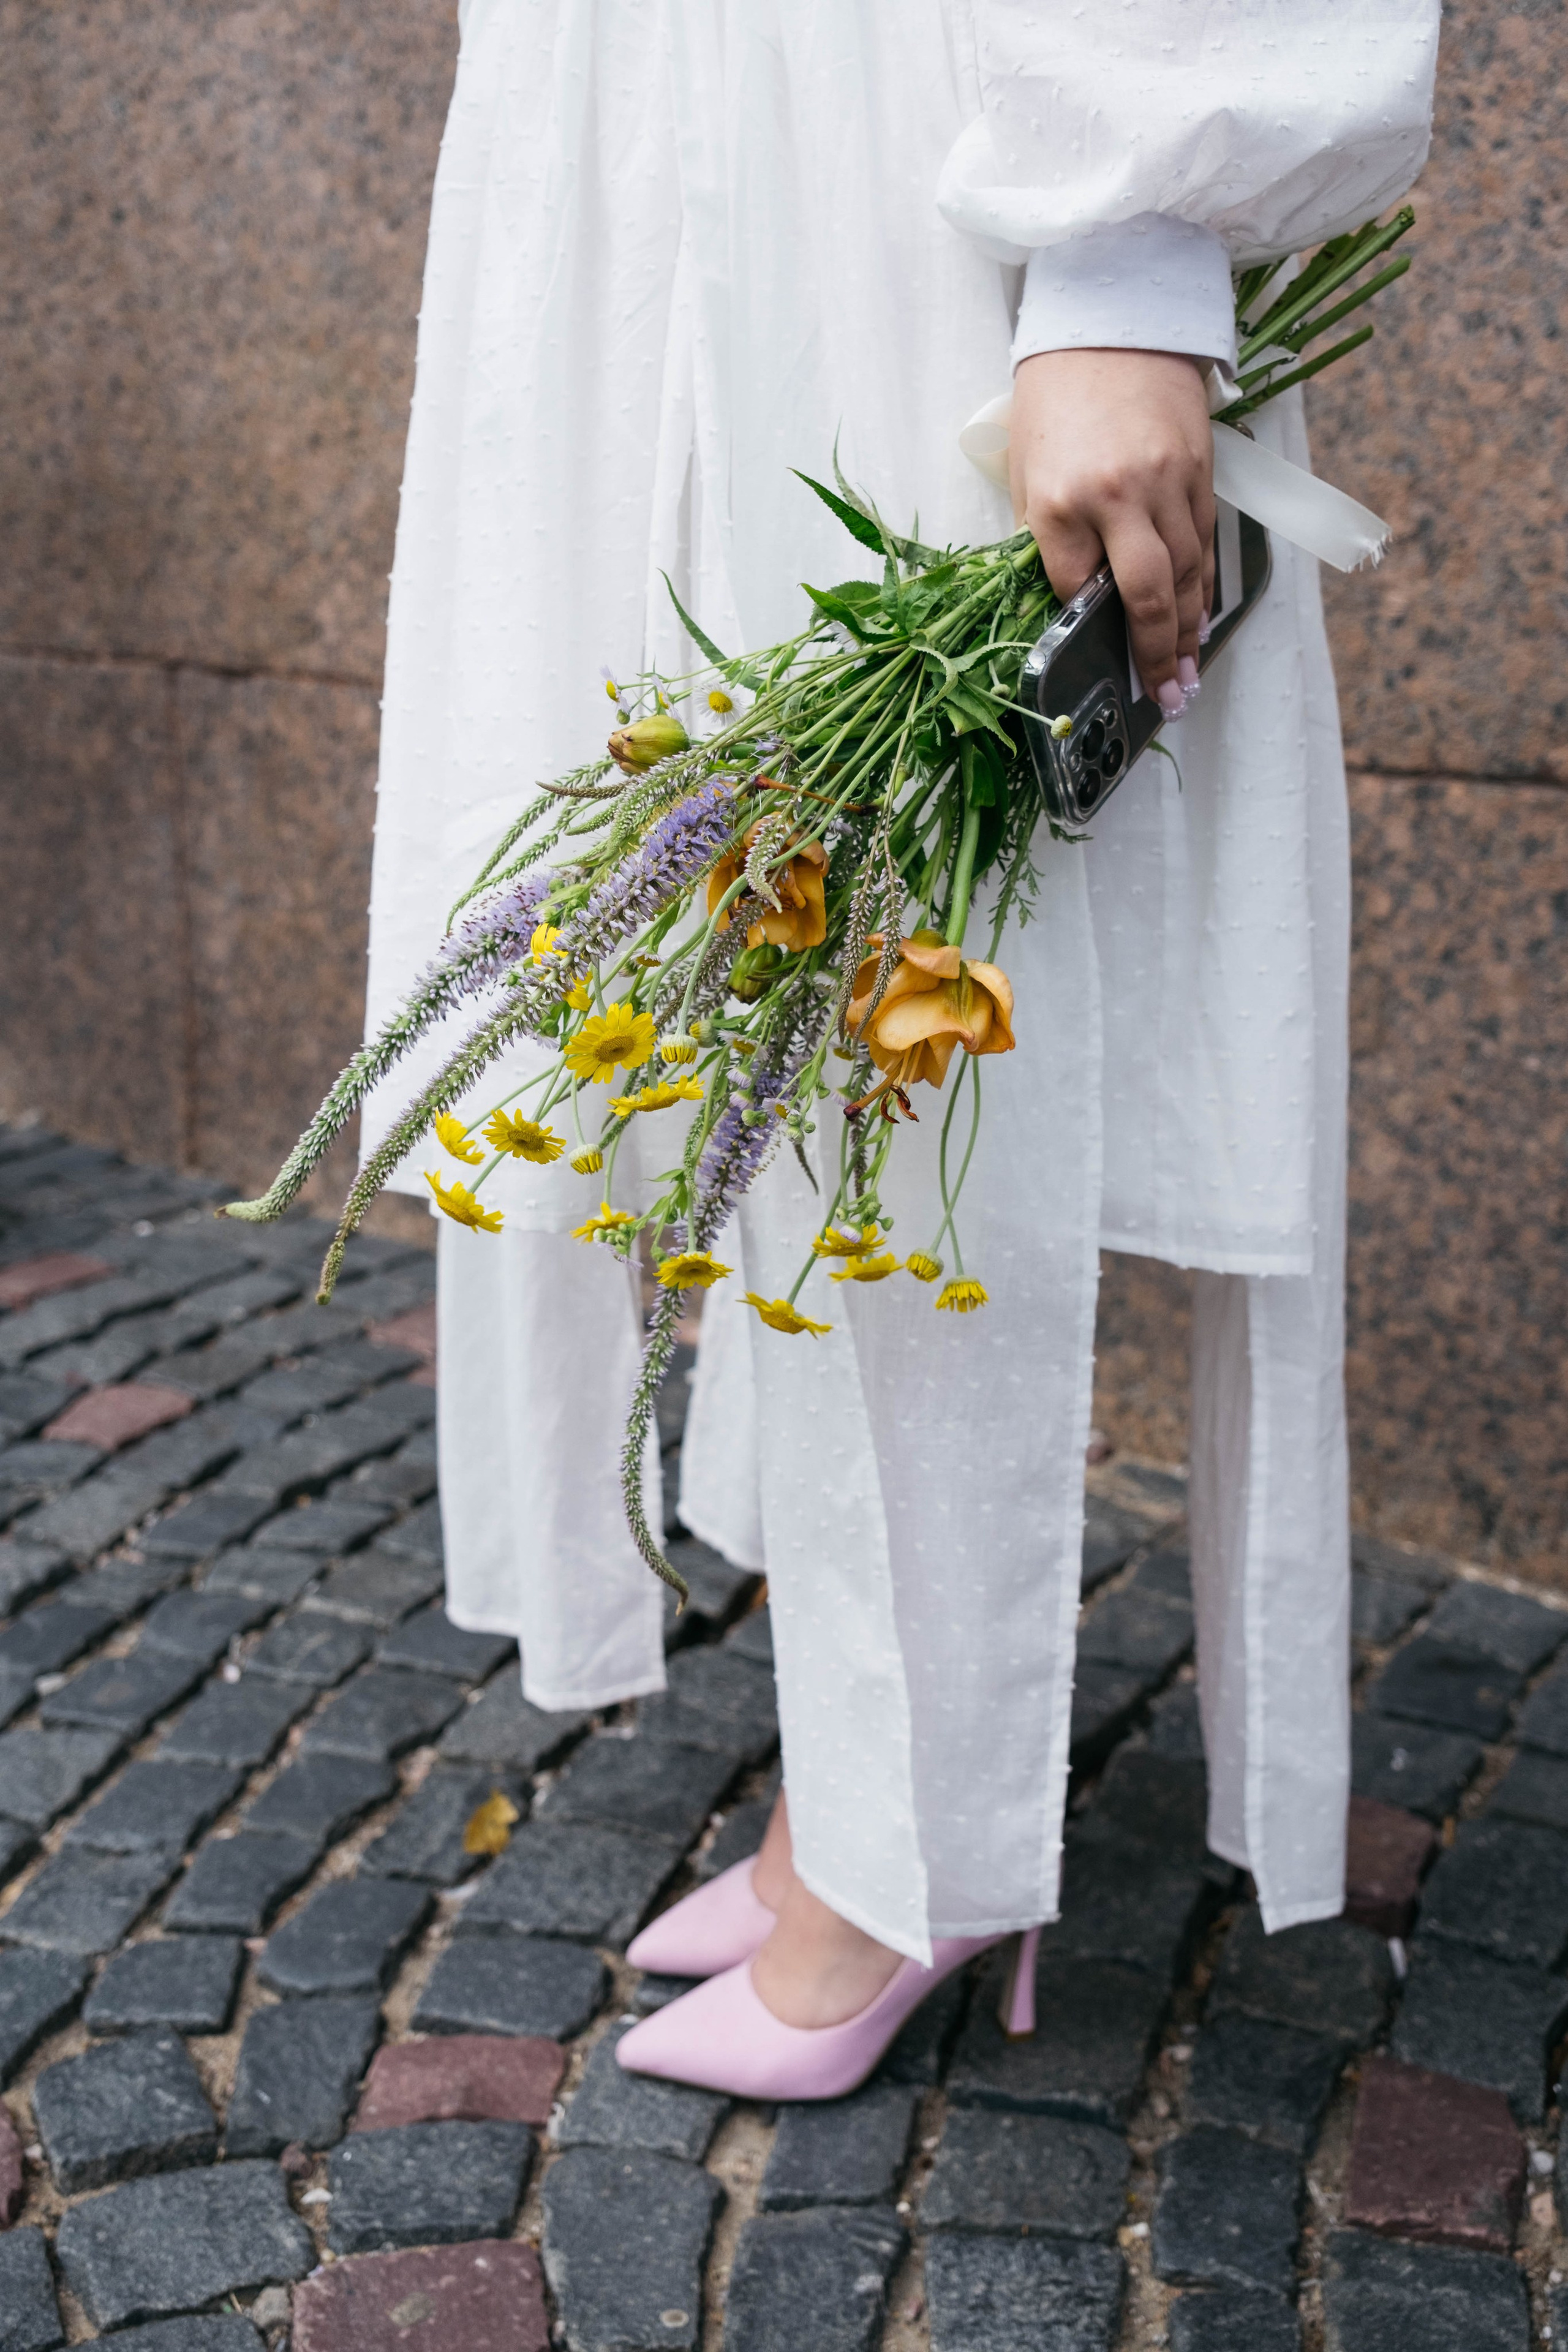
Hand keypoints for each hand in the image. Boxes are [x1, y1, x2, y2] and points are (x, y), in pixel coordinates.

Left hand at [1009, 348, 1215, 711]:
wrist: (1111, 318)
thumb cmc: (1056, 396)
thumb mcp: (1027, 469)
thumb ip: (1048, 534)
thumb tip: (1072, 596)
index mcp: (1059, 499)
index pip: (1076, 589)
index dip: (1086, 630)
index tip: (1097, 663)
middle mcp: (1116, 496)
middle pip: (1145, 595)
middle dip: (1154, 654)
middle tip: (1165, 697)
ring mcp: (1165, 482)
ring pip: (1185, 574)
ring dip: (1186, 630)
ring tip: (1186, 674)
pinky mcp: (1199, 468)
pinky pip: (1205, 541)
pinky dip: (1203, 585)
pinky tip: (1199, 617)